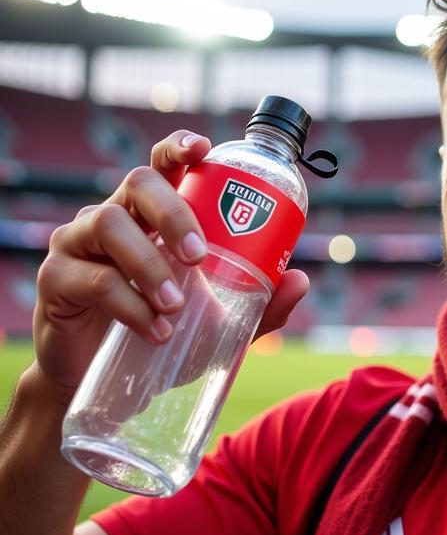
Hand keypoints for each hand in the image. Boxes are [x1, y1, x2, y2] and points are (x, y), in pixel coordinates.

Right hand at [31, 131, 307, 402]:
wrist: (112, 386)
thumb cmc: (166, 333)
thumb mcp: (220, 322)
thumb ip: (260, 303)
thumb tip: (300, 280)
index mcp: (153, 216)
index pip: (164, 166)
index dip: (180, 148)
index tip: (204, 149)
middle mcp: (115, 217)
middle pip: (138, 182)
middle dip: (173, 212)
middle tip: (199, 256)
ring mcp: (79, 244)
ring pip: (108, 223)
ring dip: (150, 264)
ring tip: (177, 306)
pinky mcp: (56, 279)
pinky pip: (93, 278)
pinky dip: (130, 304)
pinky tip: (156, 329)